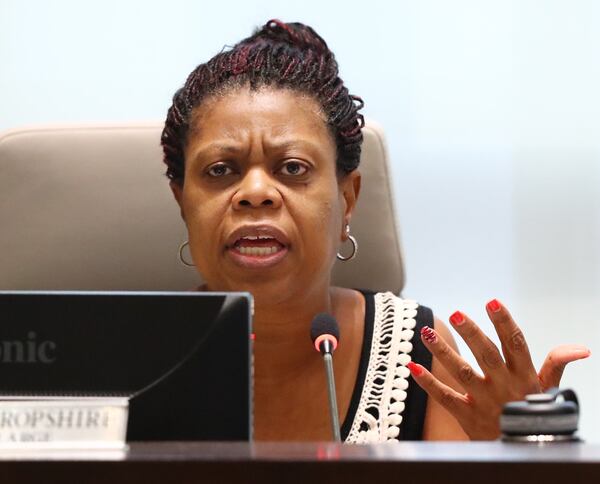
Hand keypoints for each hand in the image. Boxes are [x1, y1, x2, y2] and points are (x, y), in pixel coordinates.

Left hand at [407, 299, 590, 439]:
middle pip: (486, 355)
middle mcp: (503, 386)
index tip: (492, 302)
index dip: (504, 323)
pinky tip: (412, 366)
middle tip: (456, 313)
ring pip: (462, 373)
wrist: (522, 454)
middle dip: (471, 334)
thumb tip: (580, 349)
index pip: (515, 344)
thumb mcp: (548, 390)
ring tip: (426, 333)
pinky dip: (427, 383)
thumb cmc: (532, 412)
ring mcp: (484, 401)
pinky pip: (444, 397)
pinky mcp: (467, 416)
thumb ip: (556, 364)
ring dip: (443, 353)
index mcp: (524, 376)